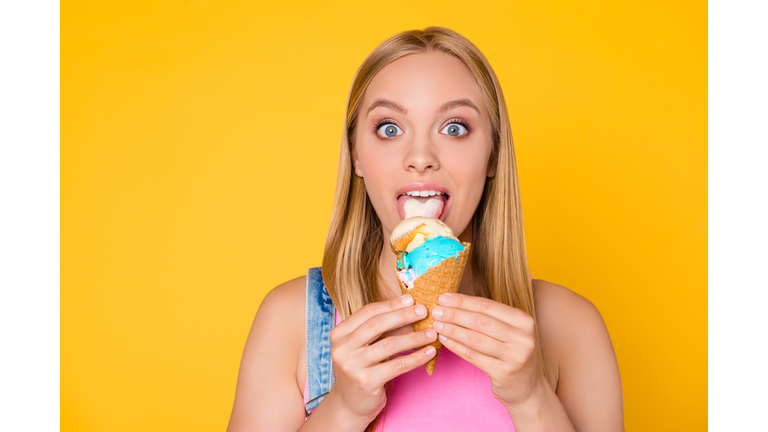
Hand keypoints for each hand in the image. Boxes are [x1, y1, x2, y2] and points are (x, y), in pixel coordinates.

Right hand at [327, 294, 438, 423]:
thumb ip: (381, 329)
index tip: (411, 299)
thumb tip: (410, 310)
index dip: (390, 304)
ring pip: (389, 345)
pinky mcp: (366, 382)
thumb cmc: (361, 369)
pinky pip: (396, 366)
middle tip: (423, 311)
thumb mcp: (365, 346)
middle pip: (376, 325)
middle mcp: (342, 348)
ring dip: (414, 337)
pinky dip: (415, 358)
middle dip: (403, 315)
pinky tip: (429, 352)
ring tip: (432, 333)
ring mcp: (352, 366)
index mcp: (339, 334)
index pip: (367, 312)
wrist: (350, 405)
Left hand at [431, 293, 544, 408]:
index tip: (443, 298)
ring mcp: (515, 356)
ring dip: (452, 330)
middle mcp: (522, 337)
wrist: (528, 388)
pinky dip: (456, 347)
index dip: (463, 301)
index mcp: (523, 320)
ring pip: (475, 339)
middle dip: (454, 314)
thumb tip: (454, 302)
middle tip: (435, 311)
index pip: (487, 305)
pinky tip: (444, 340)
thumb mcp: (509, 332)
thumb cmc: (511, 354)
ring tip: (436, 325)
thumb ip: (489, 317)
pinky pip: (473, 356)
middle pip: (480, 321)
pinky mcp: (504, 373)